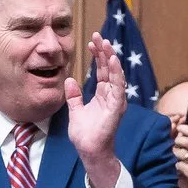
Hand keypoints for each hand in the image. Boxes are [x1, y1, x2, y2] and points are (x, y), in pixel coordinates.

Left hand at [65, 34, 127, 187]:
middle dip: (104, 52)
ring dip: (111, 59)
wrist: (89, 151)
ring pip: (115, 75)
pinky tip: (112, 61)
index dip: (97, 56)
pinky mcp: (116, 107)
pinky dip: (116, 73)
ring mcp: (115, 100)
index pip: (101, 71)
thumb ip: (74, 96)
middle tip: (98, 36)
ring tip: (106, 44)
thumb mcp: (76, 110)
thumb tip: (69, 80)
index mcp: (103, 94)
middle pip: (109, 69)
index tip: (91, 42)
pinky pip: (118, 87)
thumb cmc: (85, 135)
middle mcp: (111, 95)